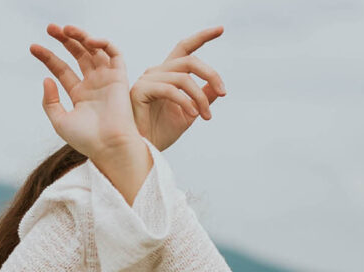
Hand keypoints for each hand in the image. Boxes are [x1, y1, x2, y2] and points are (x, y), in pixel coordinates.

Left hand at [30, 24, 146, 172]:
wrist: (109, 147)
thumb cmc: (86, 139)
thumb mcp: (59, 121)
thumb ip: (50, 101)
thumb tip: (46, 79)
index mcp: (79, 95)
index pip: (61, 69)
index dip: (47, 56)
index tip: (33, 47)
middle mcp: (93, 84)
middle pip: (77, 54)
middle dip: (64, 40)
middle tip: (50, 28)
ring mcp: (106, 80)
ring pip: (94, 50)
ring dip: (81, 36)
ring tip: (66, 29)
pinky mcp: (120, 78)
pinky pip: (114, 54)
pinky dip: (103, 43)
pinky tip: (88, 41)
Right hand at [130, 26, 226, 150]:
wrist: (143, 150)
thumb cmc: (161, 132)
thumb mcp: (190, 113)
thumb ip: (203, 98)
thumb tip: (219, 89)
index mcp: (168, 74)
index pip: (185, 48)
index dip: (202, 37)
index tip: (221, 29)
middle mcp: (157, 72)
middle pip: (189, 60)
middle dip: (211, 74)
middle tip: (223, 92)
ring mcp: (147, 80)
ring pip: (183, 77)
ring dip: (199, 97)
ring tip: (205, 115)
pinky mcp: (140, 90)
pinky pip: (169, 90)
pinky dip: (185, 102)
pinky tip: (193, 114)